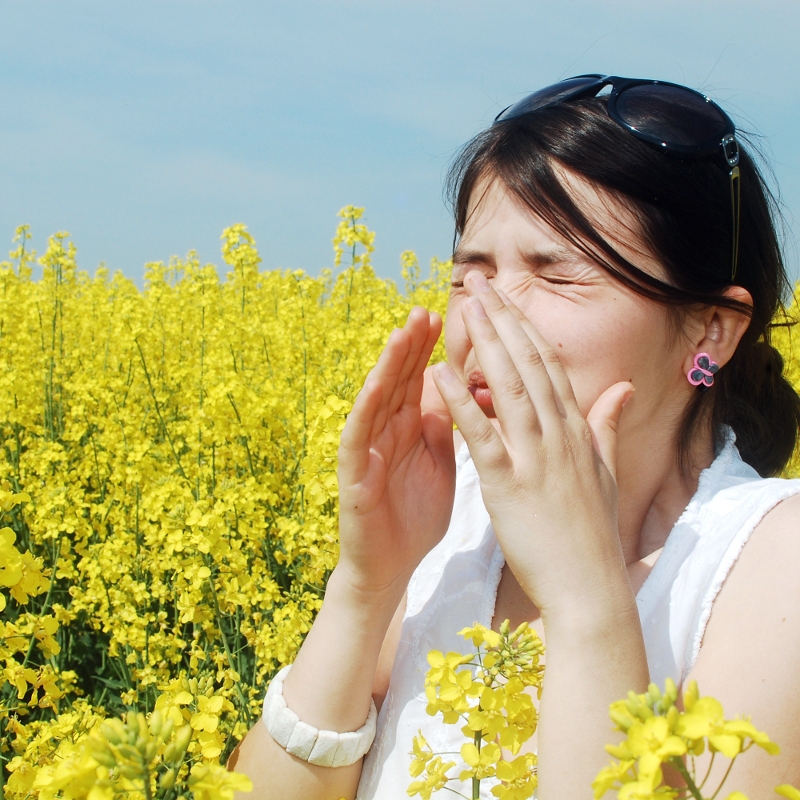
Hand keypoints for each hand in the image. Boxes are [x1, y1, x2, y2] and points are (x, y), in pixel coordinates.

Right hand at [336, 307, 455, 603]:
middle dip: (412, 345)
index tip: (451, 315)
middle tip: (426, 309)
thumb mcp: (439, 462)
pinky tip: (376, 386)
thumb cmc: (415, 515)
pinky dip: (366, 410)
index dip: (432, 348)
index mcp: (410, 428)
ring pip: (376, 400)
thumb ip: (444, 426)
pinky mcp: (354, 476)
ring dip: (388, 366)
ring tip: (402, 333)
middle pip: (399, 380)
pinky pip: (358, 438)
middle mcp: (386, 432)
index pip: (421, 379)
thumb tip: (458, 387)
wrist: (393, 567)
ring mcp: (367, 451)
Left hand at [432, 274, 633, 620]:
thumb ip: (607, 425)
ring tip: (465, 308)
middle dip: (503, 319)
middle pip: (529, 364)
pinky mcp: (509, 484)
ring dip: (485, 344)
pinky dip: (460, 401)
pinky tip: (439, 374)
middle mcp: (559, 434)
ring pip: (509, 387)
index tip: (506, 299)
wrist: (590, 587)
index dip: (525, 328)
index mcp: (576, 430)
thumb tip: (623, 388)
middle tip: (480, 283)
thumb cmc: (591, 534)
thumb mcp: (604, 472)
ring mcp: (536, 457)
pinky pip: (482, 434)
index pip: (548, 365)